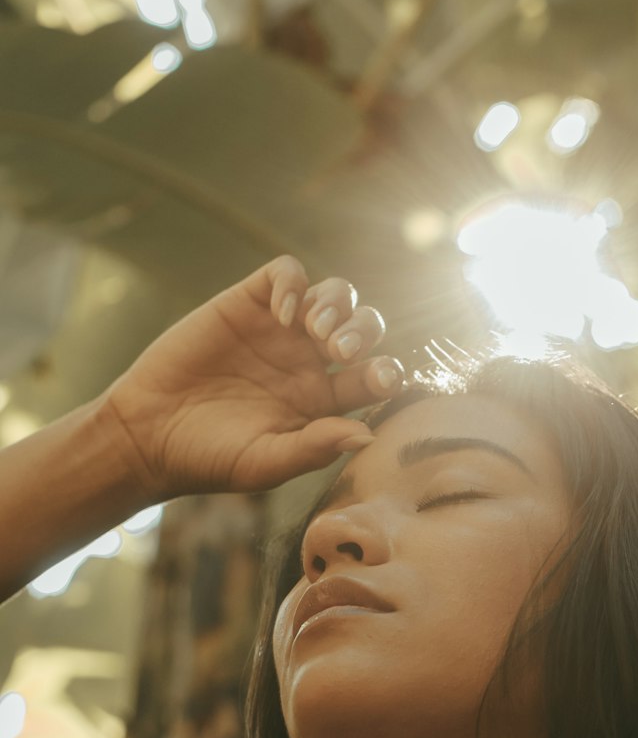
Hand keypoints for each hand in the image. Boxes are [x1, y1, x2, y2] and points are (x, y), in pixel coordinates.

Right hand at [97, 254, 403, 501]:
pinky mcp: (246, 304)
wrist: (149, 434)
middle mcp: (308, 362)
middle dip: (364, 331)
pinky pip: (286, 274)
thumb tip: (367, 436)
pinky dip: (293, 284)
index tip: (376, 378)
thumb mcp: (267, 463)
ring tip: (315, 329)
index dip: (387, 372)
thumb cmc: (211, 458)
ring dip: (337, 304)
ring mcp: (279, 331)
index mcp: (324, 402)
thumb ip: (316, 447)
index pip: (375, 377)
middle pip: (364, 328)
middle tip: (341, 351)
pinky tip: (281, 312)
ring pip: (335, 295)